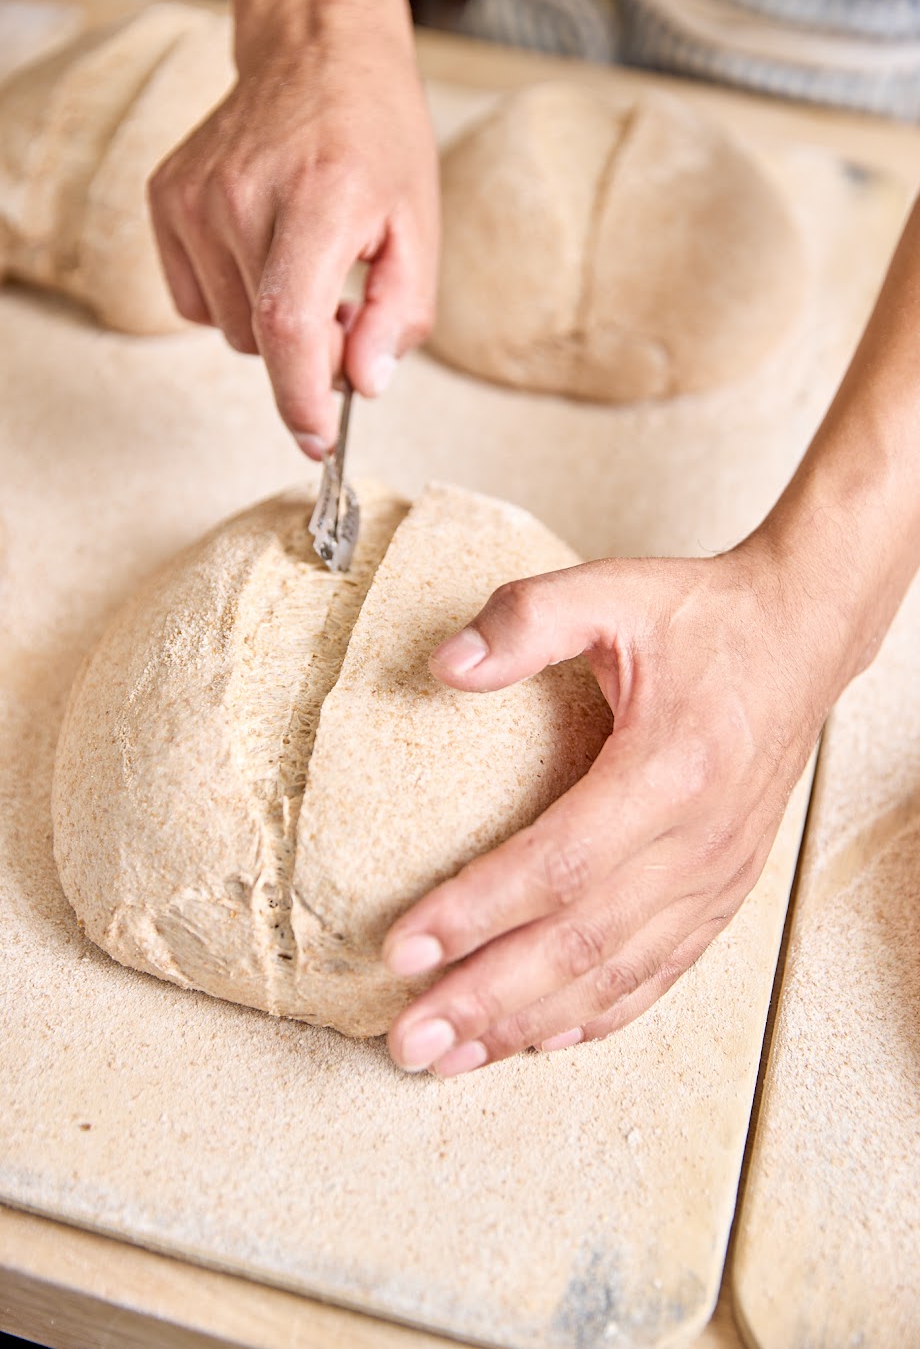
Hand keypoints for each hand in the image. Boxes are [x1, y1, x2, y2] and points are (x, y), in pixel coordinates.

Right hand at [148, 0, 437, 455]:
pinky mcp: (166, 199)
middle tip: (343, 307)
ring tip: (304, 267)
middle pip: (262, 339)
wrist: (317, 57)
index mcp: (318, 200)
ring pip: (230, 328)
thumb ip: (398, 318)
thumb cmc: (375, 141)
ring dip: (271, 324)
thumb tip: (363, 385)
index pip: (288, 327)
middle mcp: (243, 196)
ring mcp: (195, 197)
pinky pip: (195, 302)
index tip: (317, 438)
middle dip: (307, 353)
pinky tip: (261, 255)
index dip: (300, 399)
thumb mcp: (418, 231)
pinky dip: (233, 299)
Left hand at [383, 540, 851, 1075]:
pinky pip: (658, 973)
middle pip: (579, 942)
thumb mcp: (612, 591)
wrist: (802, 638)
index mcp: (669, 769)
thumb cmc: (707, 618)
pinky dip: (598, 1014)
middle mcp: (698, 841)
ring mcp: (716, 877)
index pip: (558, 863)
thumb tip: (442, 666)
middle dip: (486, 998)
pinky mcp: (724, 892)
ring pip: (615, 974)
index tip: (404, 947)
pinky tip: (542, 1037)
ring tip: (452, 1055)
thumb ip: (525, 620)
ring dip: (528, 1022)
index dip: (477, 912)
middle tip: (410, 1038)